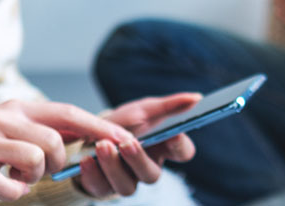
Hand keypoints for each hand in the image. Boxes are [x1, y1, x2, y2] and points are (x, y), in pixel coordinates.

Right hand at [0, 100, 131, 200]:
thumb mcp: (11, 126)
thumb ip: (44, 128)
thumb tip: (90, 135)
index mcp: (20, 108)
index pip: (69, 113)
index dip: (99, 127)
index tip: (127, 137)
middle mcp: (5, 118)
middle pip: (56, 141)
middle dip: (57, 163)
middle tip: (38, 170)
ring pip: (36, 160)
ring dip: (33, 178)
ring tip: (16, 177)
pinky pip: (7, 186)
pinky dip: (12, 193)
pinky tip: (4, 188)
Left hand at [76, 93, 200, 197]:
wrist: (91, 133)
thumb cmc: (124, 122)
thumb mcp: (145, 109)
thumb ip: (170, 105)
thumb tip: (197, 97)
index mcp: (163, 149)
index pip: (182, 153)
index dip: (180, 146)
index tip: (175, 132)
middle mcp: (147, 169)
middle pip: (151, 175)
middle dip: (139, 159)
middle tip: (128, 143)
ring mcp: (126, 181)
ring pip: (126, 186)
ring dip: (114, 167)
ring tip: (102, 146)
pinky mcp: (102, 188)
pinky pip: (100, 187)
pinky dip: (93, 174)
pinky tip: (87, 160)